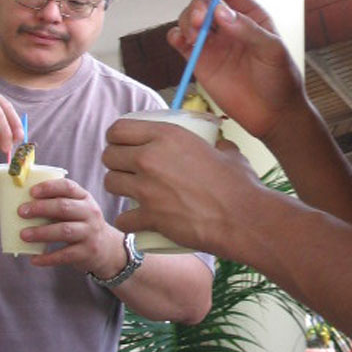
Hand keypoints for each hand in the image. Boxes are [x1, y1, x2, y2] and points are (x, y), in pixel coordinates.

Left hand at [19, 177, 126, 274]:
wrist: (107, 248)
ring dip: (42, 232)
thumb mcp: (77, 209)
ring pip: (64, 231)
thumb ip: (58, 204)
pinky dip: (48, 258)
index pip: (68, 187)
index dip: (49, 188)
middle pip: (64, 207)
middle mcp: (90, 213)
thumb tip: (24, 205)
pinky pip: (65, 255)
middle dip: (41, 208)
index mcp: (84, 198)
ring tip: (24, 235)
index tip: (31, 192)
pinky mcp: (86, 252)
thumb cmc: (82, 225)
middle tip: (21, 212)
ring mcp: (90, 233)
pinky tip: (34, 259)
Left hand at [103, 120, 259, 256]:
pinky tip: (136, 221)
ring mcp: (147, 188)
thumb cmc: (238, 184)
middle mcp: (150, 158)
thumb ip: (216, 143)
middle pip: (109, 156)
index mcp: (167, 135)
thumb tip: (217, 143)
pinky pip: (122, 219)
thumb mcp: (226, 150)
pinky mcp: (149, 216)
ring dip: (119, 187)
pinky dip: (127, 222)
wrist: (242, 218)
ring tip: (131, 192)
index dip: (116, 137)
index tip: (121, 144)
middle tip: (127, 169)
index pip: (119, 129)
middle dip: (115, 162)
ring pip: (110, 183)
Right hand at [167, 0, 304, 141]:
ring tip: (193, 35)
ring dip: (186, 20)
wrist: (273, 115)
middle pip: (205, 3)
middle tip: (200, 20)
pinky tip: (180, 40)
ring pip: (190, 19)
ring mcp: (213, 43)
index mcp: (250, 16)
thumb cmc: (280, 80)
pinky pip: (181, 42)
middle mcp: (229, 25)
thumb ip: (248, 30)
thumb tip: (221, 12)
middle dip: (198, 6)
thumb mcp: (273, 51)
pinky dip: (175, 36)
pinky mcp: (200, 61)